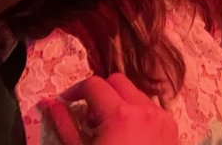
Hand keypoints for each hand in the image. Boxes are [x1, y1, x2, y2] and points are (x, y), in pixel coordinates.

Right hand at [47, 74, 176, 144]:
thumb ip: (65, 124)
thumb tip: (49, 103)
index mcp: (120, 114)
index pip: (94, 84)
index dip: (75, 91)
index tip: (66, 103)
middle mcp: (146, 110)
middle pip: (118, 82)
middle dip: (100, 94)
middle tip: (89, 120)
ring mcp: (163, 118)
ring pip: (137, 94)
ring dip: (119, 103)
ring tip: (108, 132)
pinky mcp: (172, 129)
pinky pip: (152, 109)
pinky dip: (136, 114)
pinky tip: (127, 139)